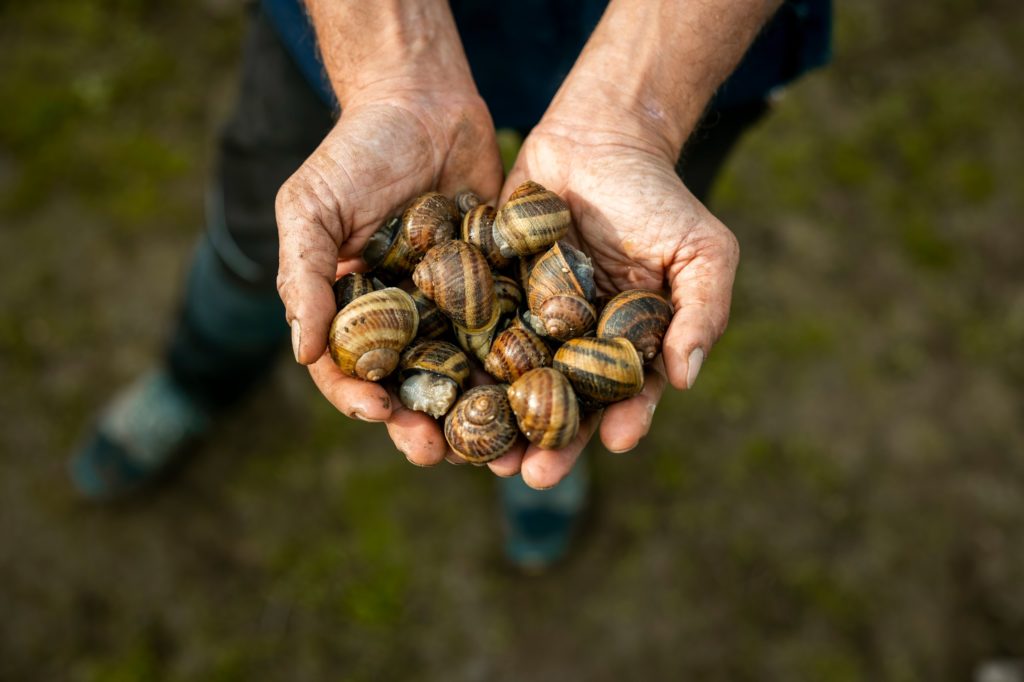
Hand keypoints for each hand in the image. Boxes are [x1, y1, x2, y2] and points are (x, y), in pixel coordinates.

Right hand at [275, 86, 502, 464]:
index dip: (358, 399)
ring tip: (491, 450)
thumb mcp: (312, 209)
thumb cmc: (356, 153)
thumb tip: (300, 353)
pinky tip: (534, 394)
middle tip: (437, 453)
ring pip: (463, 377)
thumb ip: (302, 277)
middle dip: (420, 426)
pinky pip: (509, 337)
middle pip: (409, 390)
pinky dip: (520, 369)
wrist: (424, 102)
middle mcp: (402, 321)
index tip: (378, 413)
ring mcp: (452, 310)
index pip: (347, 370)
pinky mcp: (498, 291)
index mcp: (351, 312)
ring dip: (473, 417)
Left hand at [484, 115, 739, 488]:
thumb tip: (685, 379)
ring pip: (510, 384)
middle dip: (549, 443)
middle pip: (561, 405)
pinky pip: (470, 336)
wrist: (596, 138)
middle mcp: (572, 344)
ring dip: (498, 423)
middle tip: (532, 476)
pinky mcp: (485, 297)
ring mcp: (526, 323)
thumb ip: (701, 311)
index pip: (624, 396)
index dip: (622, 421)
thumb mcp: (701, 250)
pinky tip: (443, 394)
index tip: (616, 442)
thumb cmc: (657, 196)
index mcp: (624, 346)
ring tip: (482, 458)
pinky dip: (457, 366)